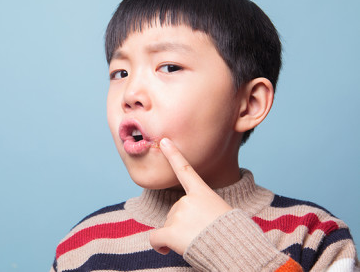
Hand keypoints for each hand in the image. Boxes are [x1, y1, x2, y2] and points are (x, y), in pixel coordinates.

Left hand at [149, 138, 232, 254]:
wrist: (235, 250)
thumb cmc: (232, 235)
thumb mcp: (221, 212)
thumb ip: (203, 208)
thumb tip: (190, 222)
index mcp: (202, 193)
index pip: (185, 169)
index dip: (174, 154)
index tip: (164, 140)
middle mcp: (187, 200)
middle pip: (175, 211)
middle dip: (183, 224)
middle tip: (201, 233)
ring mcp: (178, 215)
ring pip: (168, 226)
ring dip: (178, 236)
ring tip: (197, 241)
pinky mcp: (170, 232)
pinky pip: (155, 238)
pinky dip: (159, 245)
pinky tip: (166, 249)